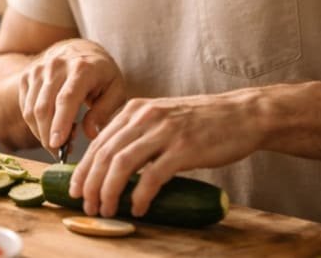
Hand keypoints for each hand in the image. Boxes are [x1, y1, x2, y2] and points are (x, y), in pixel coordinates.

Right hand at [17, 39, 125, 155]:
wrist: (79, 50)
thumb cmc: (101, 74)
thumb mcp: (116, 89)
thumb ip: (105, 111)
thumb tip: (90, 133)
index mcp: (82, 68)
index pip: (66, 99)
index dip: (60, 123)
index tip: (57, 145)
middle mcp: (56, 66)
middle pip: (44, 107)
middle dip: (48, 136)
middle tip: (60, 153)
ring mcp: (38, 70)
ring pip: (31, 109)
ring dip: (42, 132)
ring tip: (60, 140)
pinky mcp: (27, 76)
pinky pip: (25, 107)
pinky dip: (35, 124)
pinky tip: (51, 128)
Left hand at [69, 91, 264, 217]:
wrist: (243, 114)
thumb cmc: (203, 121)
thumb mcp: (163, 118)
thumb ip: (139, 133)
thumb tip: (114, 163)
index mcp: (136, 110)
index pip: (99, 141)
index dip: (84, 168)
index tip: (76, 190)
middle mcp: (146, 117)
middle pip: (105, 153)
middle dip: (91, 183)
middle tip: (87, 206)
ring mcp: (164, 131)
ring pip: (122, 164)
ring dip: (109, 191)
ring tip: (107, 210)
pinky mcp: (184, 148)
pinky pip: (152, 176)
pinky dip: (140, 195)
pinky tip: (138, 208)